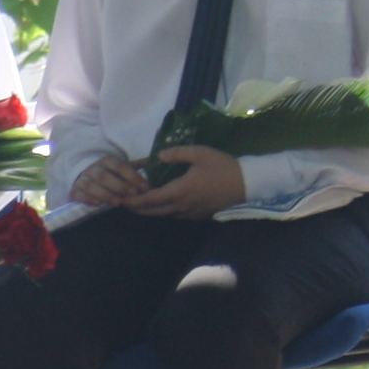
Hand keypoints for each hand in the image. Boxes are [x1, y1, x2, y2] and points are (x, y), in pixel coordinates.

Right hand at [69, 155, 151, 210]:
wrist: (86, 179)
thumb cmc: (110, 176)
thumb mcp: (123, 169)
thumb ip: (139, 167)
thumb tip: (159, 162)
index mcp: (107, 161)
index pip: (120, 166)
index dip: (133, 177)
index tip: (145, 187)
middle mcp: (93, 168)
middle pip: (104, 176)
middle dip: (120, 186)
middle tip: (133, 196)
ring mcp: (82, 179)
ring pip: (91, 185)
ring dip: (106, 194)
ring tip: (118, 203)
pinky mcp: (74, 191)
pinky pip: (79, 195)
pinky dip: (89, 199)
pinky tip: (100, 205)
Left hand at [121, 146, 242, 217]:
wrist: (248, 183)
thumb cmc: (224, 166)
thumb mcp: (201, 153)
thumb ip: (178, 153)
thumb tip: (159, 156)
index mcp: (180, 191)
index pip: (150, 200)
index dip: (133, 201)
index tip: (121, 199)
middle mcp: (182, 206)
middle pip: (153, 212)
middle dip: (137, 208)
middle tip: (124, 203)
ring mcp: (191, 212)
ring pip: (164, 215)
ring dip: (151, 211)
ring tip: (140, 203)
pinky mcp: (199, 215)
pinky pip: (177, 215)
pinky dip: (165, 211)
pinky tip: (163, 203)